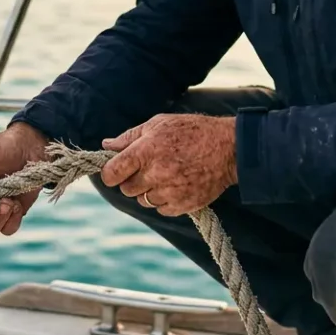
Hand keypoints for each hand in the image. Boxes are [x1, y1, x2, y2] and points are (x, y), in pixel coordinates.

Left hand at [100, 114, 236, 216]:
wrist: (229, 149)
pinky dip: (165, 201)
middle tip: (148, 169)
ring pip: (143, 201)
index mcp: (145, 151)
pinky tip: (177, 185)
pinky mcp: (182, 205)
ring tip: (167, 175)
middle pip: (126, 189)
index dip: (110, 174)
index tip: (115, 172)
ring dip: (149, 191)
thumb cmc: (192, 131)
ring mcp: (169, 191)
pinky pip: (161, 209)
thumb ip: (129, 137)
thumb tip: (106, 145)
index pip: (112, 173)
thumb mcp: (159, 124)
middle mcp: (155, 173)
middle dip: (132, 181)